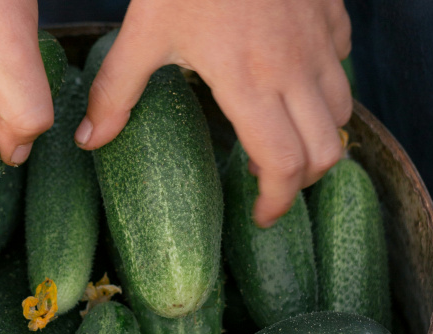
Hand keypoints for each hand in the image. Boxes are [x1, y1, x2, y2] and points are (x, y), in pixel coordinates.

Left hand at [76, 0, 351, 226]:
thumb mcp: (143, 35)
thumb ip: (117, 93)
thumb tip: (89, 141)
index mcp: (249, 85)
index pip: (284, 166)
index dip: (277, 202)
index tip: (260, 215)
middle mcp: (295, 70)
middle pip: (326, 151)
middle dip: (304, 179)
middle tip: (272, 182)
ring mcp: (320, 41)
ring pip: (342, 112)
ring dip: (319, 134)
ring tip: (284, 136)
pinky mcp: (331, 13)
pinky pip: (344, 64)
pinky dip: (326, 85)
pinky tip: (295, 79)